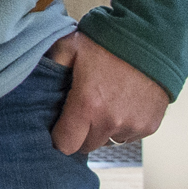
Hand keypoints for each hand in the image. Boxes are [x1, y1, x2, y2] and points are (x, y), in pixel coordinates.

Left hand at [49, 32, 172, 154]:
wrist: (151, 42)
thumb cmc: (108, 43)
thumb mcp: (70, 47)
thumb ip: (50, 66)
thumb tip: (36, 79)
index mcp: (87, 106)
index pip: (65, 144)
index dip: (58, 137)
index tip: (57, 127)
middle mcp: (111, 122)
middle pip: (86, 146)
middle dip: (79, 134)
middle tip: (79, 113)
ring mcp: (132, 126)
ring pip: (108, 142)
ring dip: (102, 130)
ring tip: (102, 106)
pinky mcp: (149, 126)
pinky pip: (128, 136)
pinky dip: (122, 126)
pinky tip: (120, 105)